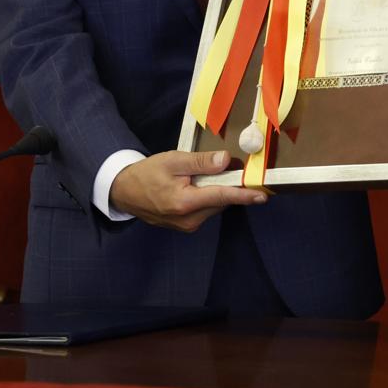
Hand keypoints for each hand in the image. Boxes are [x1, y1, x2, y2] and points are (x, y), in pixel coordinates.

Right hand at [109, 149, 267, 232]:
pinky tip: (192, 187)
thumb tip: (226, 161)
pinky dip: (206, 197)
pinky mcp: (186, 226)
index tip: (262, 195)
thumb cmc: (147, 174)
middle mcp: (189, 219)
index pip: (222, 196)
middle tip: (217, 167)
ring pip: (215, 205)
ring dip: (214, 191)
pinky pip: (206, 209)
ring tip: (194, 177)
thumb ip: (201, 162)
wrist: (125, 192)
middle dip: (227, 185)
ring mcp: (187, 225)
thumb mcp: (173, 161)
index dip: (244, 195)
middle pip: (221, 200)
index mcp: (185, 202)